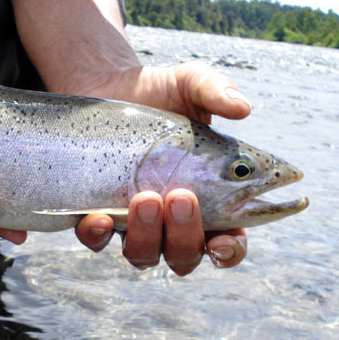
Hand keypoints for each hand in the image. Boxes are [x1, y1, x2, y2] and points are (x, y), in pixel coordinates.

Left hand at [75, 62, 249, 274]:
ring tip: (143, 197)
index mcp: (208, 200)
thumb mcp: (190, 84)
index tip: (225, 241)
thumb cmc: (159, 92)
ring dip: (146, 235)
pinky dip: (98, 235)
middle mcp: (171, 220)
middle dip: (184, 235)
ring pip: (143, 255)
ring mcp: (133, 222)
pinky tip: (100, 217)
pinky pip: (96, 240)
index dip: (230, 250)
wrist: (108, 86)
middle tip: (180, 196)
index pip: (227, 242)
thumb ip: (215, 91)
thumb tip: (242, 108)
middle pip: (184, 255)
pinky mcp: (99, 214)